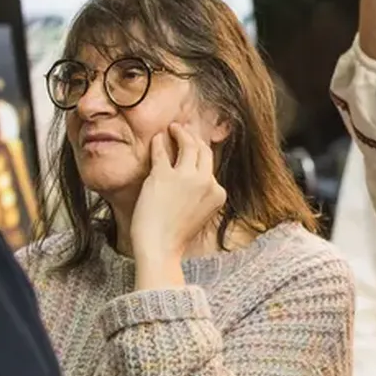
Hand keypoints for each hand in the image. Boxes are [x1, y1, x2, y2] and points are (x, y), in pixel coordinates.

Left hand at [129, 123, 226, 267]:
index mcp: (218, 193)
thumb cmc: (176, 235)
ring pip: (188, 145)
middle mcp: (206, 182)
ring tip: (174, 128)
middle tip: (186, 130)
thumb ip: (203, 194)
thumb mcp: (201, 213)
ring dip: (181, 133)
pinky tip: (157, 138)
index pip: (211, 167)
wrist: (160, 247)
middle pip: (204, 151)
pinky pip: (161, 152)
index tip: (196, 144)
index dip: (203, 153)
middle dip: (195, 137)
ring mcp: (185, 178)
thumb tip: (198, 178)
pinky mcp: (163, 176)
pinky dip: (159, 142)